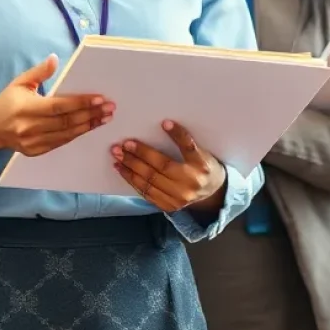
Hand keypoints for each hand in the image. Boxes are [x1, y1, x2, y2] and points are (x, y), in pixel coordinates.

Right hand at [0, 55, 113, 164]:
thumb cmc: (7, 101)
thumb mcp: (20, 82)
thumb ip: (39, 72)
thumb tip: (55, 59)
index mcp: (25, 108)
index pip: (59, 106)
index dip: (80, 103)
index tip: (100, 98)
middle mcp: (29, 128)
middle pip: (66, 122)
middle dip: (91, 114)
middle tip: (109, 107)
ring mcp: (33, 142)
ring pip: (67, 134)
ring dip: (88, 126)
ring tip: (105, 117)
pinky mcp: (36, 151)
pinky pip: (61, 142)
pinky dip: (77, 134)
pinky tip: (89, 126)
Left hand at [111, 120, 226, 212]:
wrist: (213, 194)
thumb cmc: (203, 167)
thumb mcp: (201, 153)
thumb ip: (186, 143)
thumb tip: (164, 124)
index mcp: (201, 166)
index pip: (188, 147)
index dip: (177, 134)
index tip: (164, 123)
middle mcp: (190, 183)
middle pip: (162, 167)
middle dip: (139, 154)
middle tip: (122, 145)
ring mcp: (179, 198)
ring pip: (150, 181)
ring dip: (131, 167)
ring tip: (117, 156)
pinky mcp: (169, 207)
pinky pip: (147, 193)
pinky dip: (132, 181)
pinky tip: (122, 170)